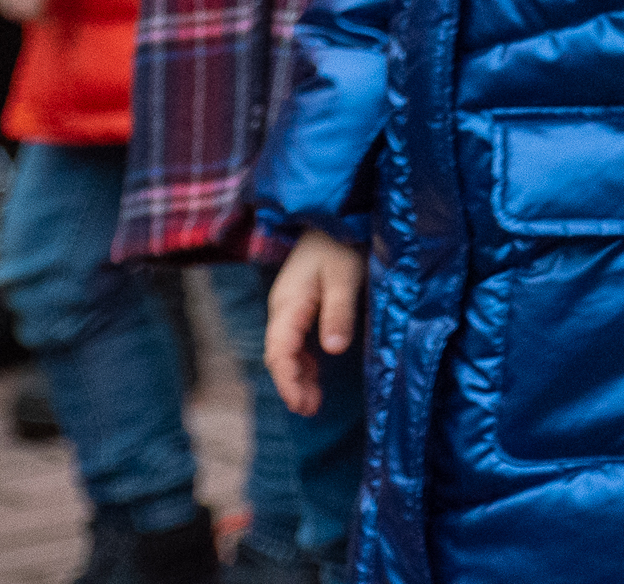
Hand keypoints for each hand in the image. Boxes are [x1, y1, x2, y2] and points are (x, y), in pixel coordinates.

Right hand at [264, 233, 365, 414]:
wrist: (336, 213)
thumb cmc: (340, 242)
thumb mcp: (344, 276)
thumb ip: (338, 312)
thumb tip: (333, 351)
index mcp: (288, 303)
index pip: (279, 351)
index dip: (287, 381)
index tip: (300, 404)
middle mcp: (283, 307)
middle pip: (279, 354)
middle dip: (291, 383)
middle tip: (309, 410)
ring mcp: (291, 305)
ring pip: (287, 349)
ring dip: (298, 375)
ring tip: (313, 402)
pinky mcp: (302, 303)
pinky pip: (297, 339)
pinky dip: (304, 360)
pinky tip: (316, 374)